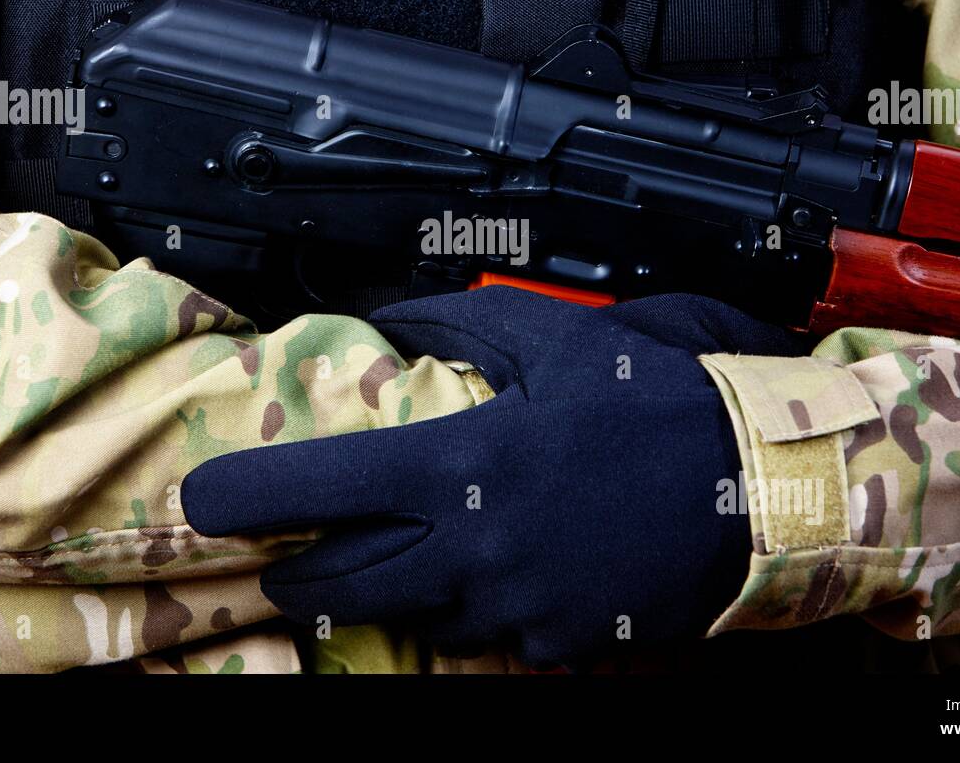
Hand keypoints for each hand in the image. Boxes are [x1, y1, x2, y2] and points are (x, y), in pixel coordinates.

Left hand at [182, 287, 799, 667]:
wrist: (755, 485)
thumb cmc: (654, 403)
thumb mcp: (553, 340)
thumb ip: (456, 325)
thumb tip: (390, 316)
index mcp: (463, 462)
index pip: (322, 487)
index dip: (249, 497)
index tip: (205, 501)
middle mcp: (474, 545)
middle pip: (342, 580)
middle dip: (300, 569)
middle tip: (290, 552)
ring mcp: (514, 604)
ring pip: (413, 612)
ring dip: (393, 587)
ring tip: (407, 551)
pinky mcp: (555, 641)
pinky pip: (487, 633)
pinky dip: (473, 606)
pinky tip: (498, 568)